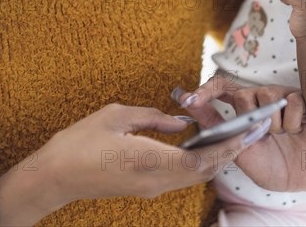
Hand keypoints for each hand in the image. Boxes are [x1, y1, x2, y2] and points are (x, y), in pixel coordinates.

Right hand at [39, 103, 257, 206]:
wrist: (54, 178)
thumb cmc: (79, 143)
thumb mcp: (115, 116)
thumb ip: (153, 117)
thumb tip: (181, 122)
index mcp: (149, 160)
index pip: (202, 159)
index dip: (229, 146)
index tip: (249, 131)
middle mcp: (155, 181)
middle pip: (205, 171)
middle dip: (231, 152)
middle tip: (250, 131)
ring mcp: (151, 189)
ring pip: (195, 177)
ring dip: (217, 159)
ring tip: (233, 136)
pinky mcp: (145, 190)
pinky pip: (182, 178)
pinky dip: (200, 164)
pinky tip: (204, 146)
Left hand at [174, 75, 305, 191]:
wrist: (304, 180)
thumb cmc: (271, 166)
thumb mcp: (239, 151)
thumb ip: (218, 129)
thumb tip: (191, 107)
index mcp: (243, 108)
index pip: (220, 87)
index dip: (203, 90)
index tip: (186, 101)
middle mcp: (260, 98)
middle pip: (242, 94)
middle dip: (248, 118)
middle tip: (263, 136)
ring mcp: (281, 97)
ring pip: (267, 97)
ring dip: (274, 126)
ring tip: (283, 137)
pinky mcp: (302, 99)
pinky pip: (291, 103)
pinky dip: (293, 124)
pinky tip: (299, 132)